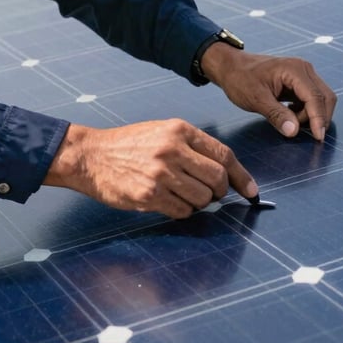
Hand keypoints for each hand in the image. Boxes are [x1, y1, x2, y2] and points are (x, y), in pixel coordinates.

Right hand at [44, 118, 257, 218]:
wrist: (91, 155)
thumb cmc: (129, 144)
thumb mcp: (162, 131)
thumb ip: (191, 146)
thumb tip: (223, 171)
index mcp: (180, 130)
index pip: (223, 154)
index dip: (241, 175)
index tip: (251, 190)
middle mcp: (173, 149)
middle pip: (217, 179)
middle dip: (219, 192)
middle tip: (210, 195)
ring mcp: (162, 173)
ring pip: (203, 199)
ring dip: (199, 203)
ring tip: (182, 195)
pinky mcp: (150, 194)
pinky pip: (182, 211)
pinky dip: (182, 211)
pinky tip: (168, 202)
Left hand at [200, 45, 336, 141]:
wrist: (231, 67)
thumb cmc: (240, 78)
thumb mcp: (256, 99)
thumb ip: (276, 115)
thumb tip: (294, 131)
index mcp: (295, 70)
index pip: (315, 97)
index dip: (319, 119)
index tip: (318, 138)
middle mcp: (304, 69)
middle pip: (325, 98)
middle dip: (318, 118)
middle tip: (300, 132)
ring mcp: (303, 75)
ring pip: (320, 100)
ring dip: (312, 116)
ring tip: (289, 121)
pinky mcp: (300, 82)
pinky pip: (312, 100)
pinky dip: (306, 112)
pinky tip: (290, 116)